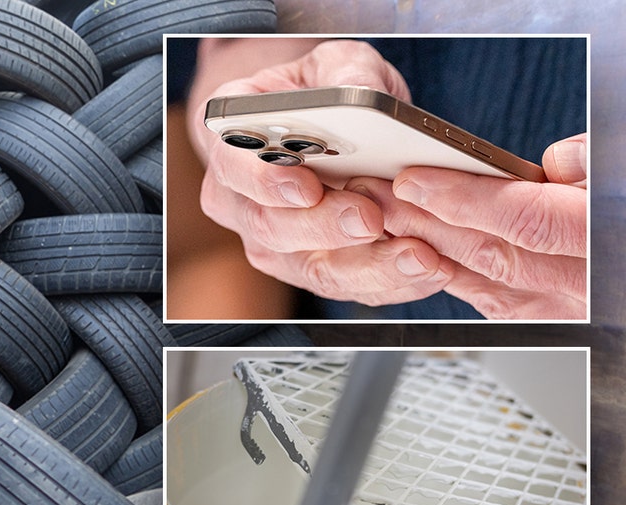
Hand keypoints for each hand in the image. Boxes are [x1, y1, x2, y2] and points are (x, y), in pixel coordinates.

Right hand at [193, 40, 455, 306]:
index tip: (304, 187)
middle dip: (324, 227)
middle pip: (270, 227)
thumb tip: (362, 94)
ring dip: (366, 266)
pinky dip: (390, 281)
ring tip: (415, 254)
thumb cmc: (322, 96)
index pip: (231, 166)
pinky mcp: (311, 269)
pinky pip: (347, 285)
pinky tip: (427, 268)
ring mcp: (272, 242)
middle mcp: (239, 201)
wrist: (327, 133)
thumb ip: (346, 73)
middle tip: (369, 218)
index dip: (264, 181)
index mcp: (231, 143)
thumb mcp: (335, 65)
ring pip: (309, 268)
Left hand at [355, 133, 587, 319]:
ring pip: (482, 281)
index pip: (524, 219)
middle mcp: (586, 288)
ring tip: (380, 216)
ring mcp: (566, 313)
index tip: (413, 179)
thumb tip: (556, 161)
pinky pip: (492, 303)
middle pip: (489, 252)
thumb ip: (595, 164)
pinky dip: (450, 276)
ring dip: (423, 247)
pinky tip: (415, 253)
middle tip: (374, 191)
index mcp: (606, 239)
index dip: (463, 199)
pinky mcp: (550, 324)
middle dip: (423, 220)